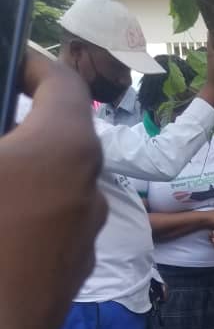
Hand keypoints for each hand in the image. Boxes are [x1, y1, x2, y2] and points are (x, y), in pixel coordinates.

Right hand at [0, 49, 103, 328]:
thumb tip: (6, 140)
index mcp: (63, 151)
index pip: (63, 84)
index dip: (31, 63)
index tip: (7, 59)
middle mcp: (89, 188)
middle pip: (65, 131)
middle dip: (24, 114)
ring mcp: (86, 233)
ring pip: (62, 178)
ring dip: (27, 163)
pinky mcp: (72, 269)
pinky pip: (55, 218)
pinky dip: (27, 204)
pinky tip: (1, 218)